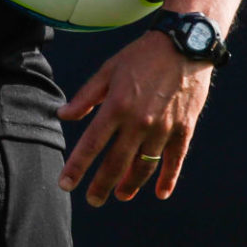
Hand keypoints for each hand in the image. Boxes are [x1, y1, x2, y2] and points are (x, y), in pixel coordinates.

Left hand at [56, 30, 211, 205]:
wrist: (183, 45)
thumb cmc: (140, 57)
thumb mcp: (107, 70)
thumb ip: (85, 97)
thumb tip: (63, 115)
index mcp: (116, 106)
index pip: (91, 144)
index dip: (77, 167)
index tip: (65, 184)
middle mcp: (139, 122)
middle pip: (117, 163)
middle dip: (102, 185)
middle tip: (92, 200)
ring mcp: (164, 128)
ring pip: (145, 166)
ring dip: (131, 184)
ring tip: (120, 195)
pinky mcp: (184, 129)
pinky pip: (175, 160)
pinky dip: (168, 179)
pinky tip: (161, 193)